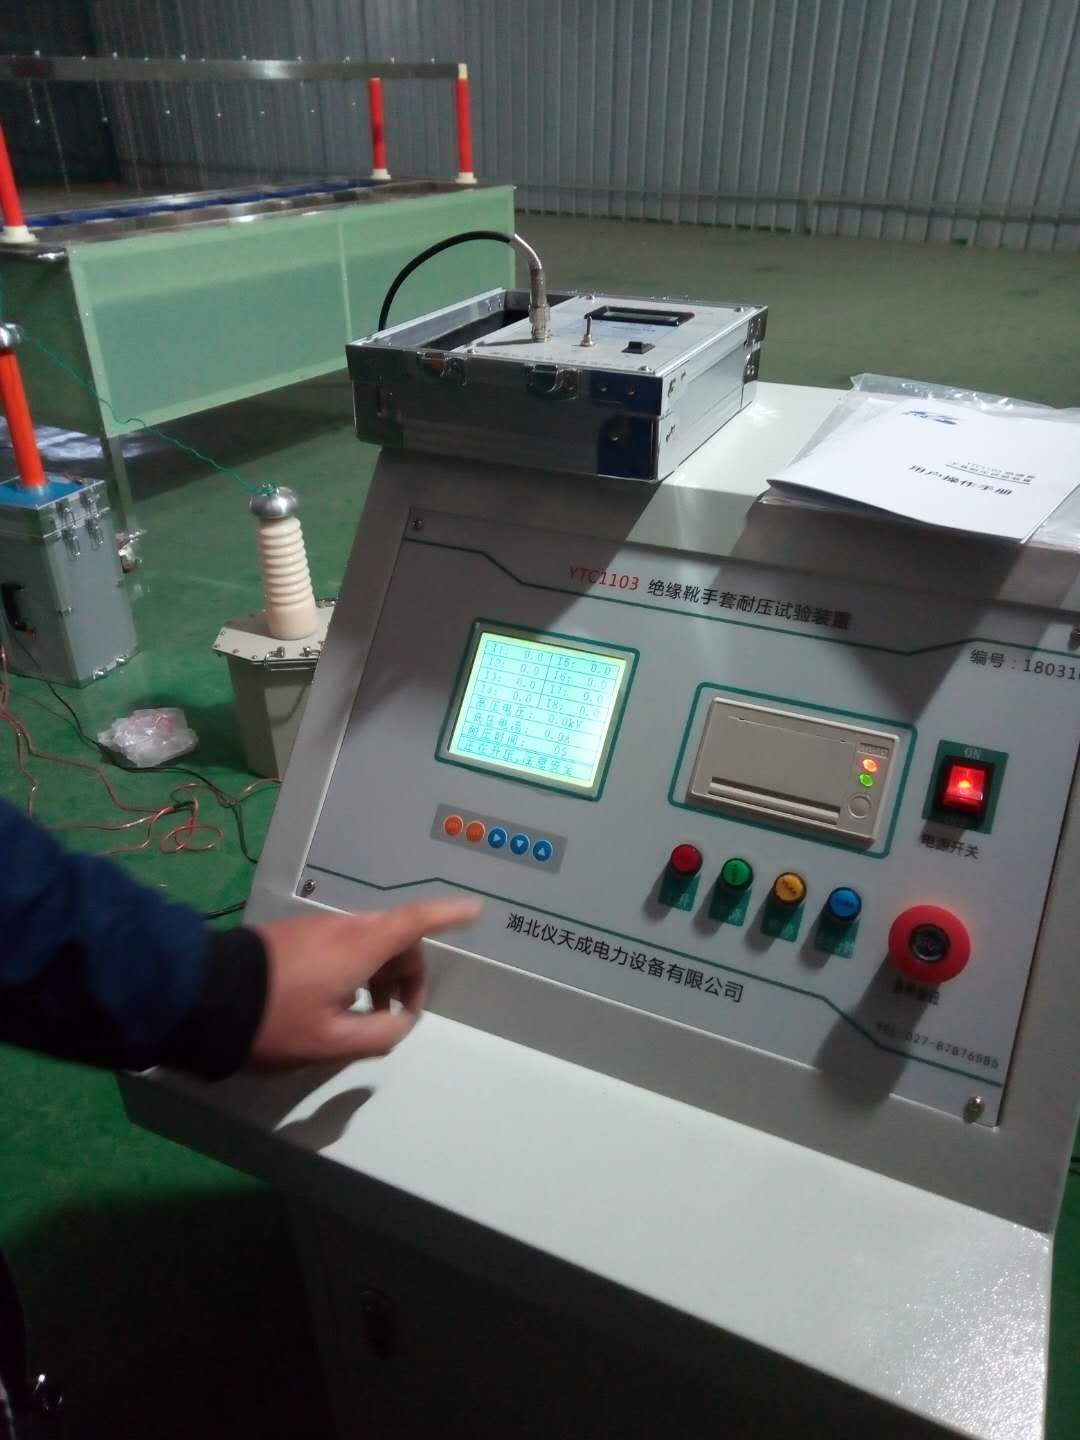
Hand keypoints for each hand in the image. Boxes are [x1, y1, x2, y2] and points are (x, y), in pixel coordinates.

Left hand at [248, 897, 482, 1068]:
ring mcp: (317, 929)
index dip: (449, 915)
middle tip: (400, 1015)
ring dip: (381, 974)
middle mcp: (343, 927)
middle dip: (409, 972)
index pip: (416, 921)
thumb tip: (399, 1024)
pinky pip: (343, 945)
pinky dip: (357, 969)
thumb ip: (379, 1035)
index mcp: (360, 945)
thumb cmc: (275, 1021)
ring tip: (366, 1016)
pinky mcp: (295, 937)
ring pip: (368, 942)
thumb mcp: (332, 1043)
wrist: (204, 997)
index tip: (474, 910)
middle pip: (396, 937)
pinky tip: (337, 1004)